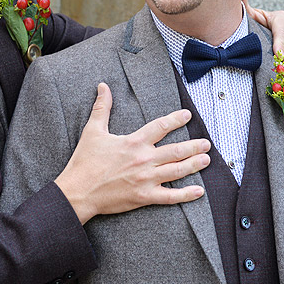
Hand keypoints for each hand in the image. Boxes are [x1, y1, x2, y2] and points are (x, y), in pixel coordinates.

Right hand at [54, 83, 210, 224]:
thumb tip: (103, 86)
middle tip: (206, 143)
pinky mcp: (144, 196)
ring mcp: (146, 179)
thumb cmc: (84, 162)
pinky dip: (186, 194)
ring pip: (177, 170)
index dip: (176, 120)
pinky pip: (170, 196)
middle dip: (194, 146)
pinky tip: (199, 191)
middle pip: (176, 150)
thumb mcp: (93, 131)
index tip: (187, 115)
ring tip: (206, 159)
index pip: (160, 126)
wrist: (77, 191)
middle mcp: (144, 159)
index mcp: (134, 142)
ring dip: (194, 164)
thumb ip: (102, 108)